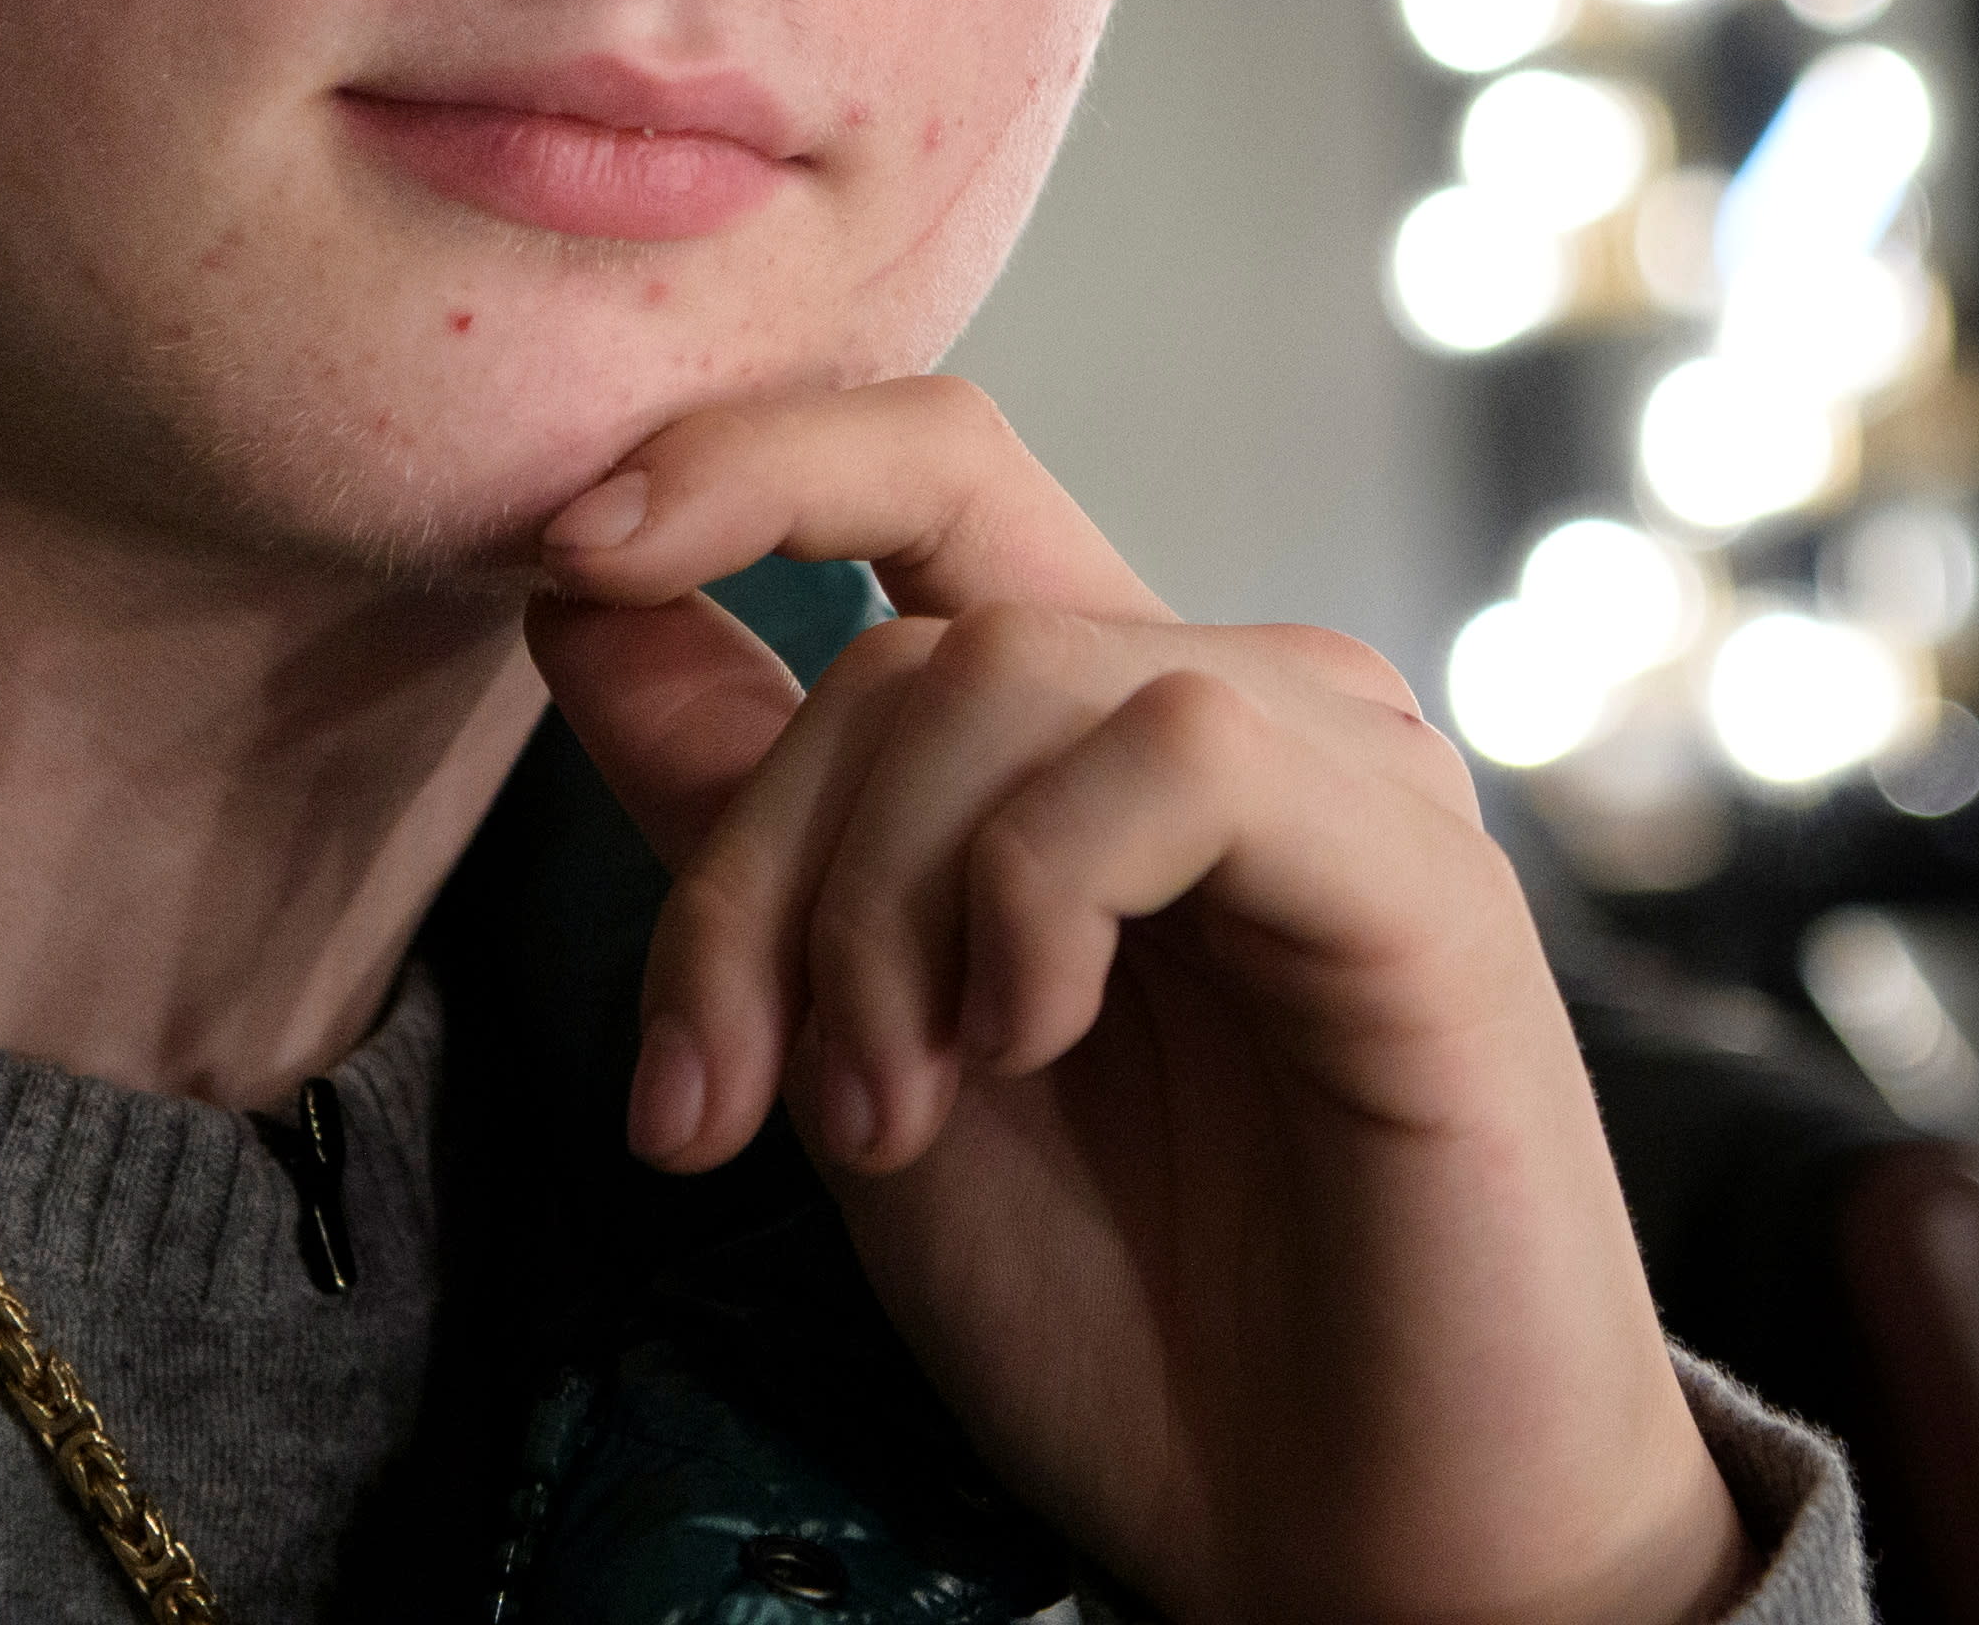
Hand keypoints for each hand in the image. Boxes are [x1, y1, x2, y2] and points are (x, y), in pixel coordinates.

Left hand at [523, 374, 1749, 1624]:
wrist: (1347, 1544)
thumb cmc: (1135, 1320)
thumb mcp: (856, 1058)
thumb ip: (743, 837)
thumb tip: (576, 600)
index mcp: (1097, 743)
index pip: (926, 473)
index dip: (736, 462)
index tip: (561, 558)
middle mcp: (1230, 709)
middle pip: (905, 626)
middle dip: (747, 870)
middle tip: (718, 1107)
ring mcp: (1342, 770)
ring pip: (1007, 670)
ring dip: (869, 913)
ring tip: (890, 1124)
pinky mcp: (1416, 867)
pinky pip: (1173, 750)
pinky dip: (1034, 897)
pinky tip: (1029, 1044)